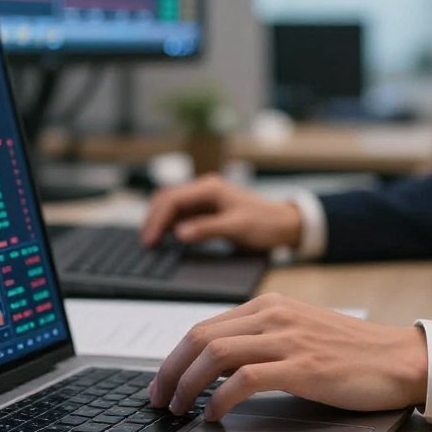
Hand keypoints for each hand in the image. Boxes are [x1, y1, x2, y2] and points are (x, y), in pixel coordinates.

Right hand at [141, 174, 301, 250]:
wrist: (285, 224)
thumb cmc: (265, 224)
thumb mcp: (236, 228)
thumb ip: (207, 229)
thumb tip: (178, 233)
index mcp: (209, 188)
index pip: (172, 200)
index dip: (157, 220)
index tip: (150, 240)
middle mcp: (204, 189)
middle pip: (167, 199)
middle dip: (153, 219)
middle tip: (146, 243)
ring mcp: (204, 199)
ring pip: (171, 206)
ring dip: (160, 221)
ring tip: (151, 241)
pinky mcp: (206, 209)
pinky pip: (181, 214)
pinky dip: (170, 224)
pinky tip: (165, 238)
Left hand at [148, 292, 428, 419]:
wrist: (400, 358)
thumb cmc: (350, 351)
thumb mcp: (297, 332)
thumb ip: (258, 340)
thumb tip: (214, 365)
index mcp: (268, 306)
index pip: (204, 326)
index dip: (175, 356)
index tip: (162, 381)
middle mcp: (272, 316)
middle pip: (201, 337)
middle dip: (171, 370)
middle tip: (159, 399)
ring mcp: (287, 339)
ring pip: (216, 355)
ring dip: (188, 385)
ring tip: (179, 409)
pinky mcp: (302, 366)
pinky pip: (245, 379)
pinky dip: (220, 399)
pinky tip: (213, 415)